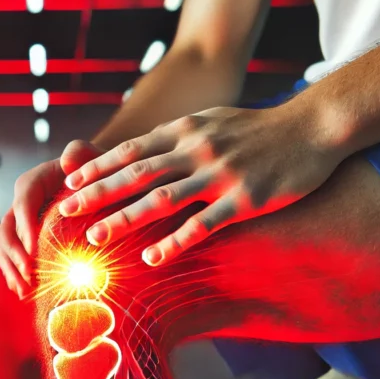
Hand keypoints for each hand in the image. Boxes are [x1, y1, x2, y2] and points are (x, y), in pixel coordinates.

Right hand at [0, 140, 102, 296]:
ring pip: (6, 246)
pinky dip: (14, 275)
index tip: (35, 250)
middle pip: (8, 227)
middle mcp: (23, 202)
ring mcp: (21, 223)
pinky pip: (12, 258)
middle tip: (30, 275)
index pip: (23, 200)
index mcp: (35, 181)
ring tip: (25, 291)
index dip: (25, 226)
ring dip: (12, 269)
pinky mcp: (26, 241)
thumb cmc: (101, 174)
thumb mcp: (94, 158)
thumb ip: (81, 153)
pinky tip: (24, 294)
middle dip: (16, 254)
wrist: (103, 189)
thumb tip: (66, 161)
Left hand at [59, 105, 345, 265]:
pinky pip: (204, 224)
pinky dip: (175, 242)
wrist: (313, 126)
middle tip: (65, 211)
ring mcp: (220, 174)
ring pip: (163, 199)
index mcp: (185, 129)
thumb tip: (141, 148)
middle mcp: (197, 149)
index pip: (132, 149)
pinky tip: (152, 258)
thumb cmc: (257, 127)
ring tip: (95, 237)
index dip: (98, 166)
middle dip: (98, 193)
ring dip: (125, 218)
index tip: (68, 183)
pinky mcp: (245, 199)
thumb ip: (177, 134)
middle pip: (137, 173)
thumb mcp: (211, 120)